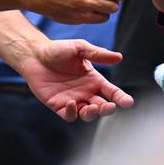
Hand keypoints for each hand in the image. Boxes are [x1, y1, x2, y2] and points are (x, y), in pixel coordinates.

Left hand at [17, 38, 134, 121]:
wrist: (35, 55)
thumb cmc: (58, 50)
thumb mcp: (80, 48)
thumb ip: (98, 54)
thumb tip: (119, 57)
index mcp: (93, 80)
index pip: (111, 92)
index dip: (121, 98)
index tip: (128, 102)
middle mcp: (85, 92)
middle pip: (102, 106)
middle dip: (107, 109)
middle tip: (109, 106)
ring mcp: (72, 100)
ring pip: (87, 114)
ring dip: (92, 114)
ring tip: (93, 108)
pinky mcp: (58, 106)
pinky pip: (69, 115)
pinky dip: (72, 113)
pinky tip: (71, 103)